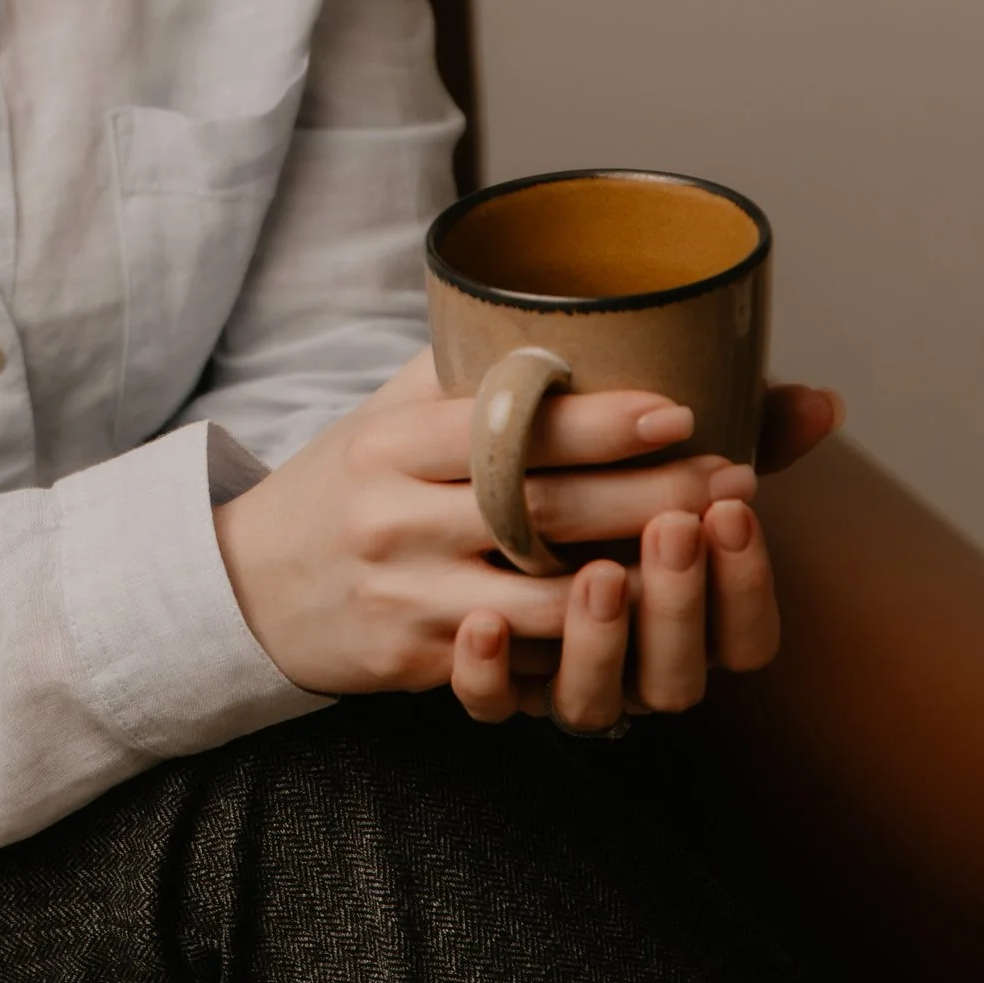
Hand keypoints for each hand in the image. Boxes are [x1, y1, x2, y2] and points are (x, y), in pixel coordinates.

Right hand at [215, 356, 838, 731]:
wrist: (249, 583)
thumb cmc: (356, 480)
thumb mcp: (400, 411)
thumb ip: (492, 373)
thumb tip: (622, 320)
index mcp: (392, 441)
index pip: (506, 426)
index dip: (600, 421)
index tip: (680, 411)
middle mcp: (395, 516)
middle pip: (543, 510)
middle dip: (650, 496)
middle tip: (733, 478)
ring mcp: (406, 596)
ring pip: (541, 598)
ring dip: (637, 581)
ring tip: (707, 553)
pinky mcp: (415, 662)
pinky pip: (519, 659)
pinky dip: (585, 643)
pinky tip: (641, 625)